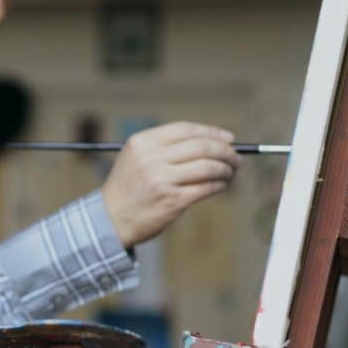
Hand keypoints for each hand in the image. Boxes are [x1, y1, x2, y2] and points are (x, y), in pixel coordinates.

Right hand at [101, 122, 240, 246]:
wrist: (111, 217)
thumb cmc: (128, 186)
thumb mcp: (136, 157)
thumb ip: (164, 147)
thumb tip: (210, 142)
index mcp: (142, 142)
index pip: (185, 130)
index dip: (211, 132)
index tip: (229, 138)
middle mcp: (151, 158)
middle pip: (201, 147)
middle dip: (226, 151)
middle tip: (237, 157)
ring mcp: (162, 180)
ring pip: (208, 167)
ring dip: (226, 169)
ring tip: (231, 172)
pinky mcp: (172, 201)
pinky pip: (206, 188)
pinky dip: (219, 184)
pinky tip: (222, 184)